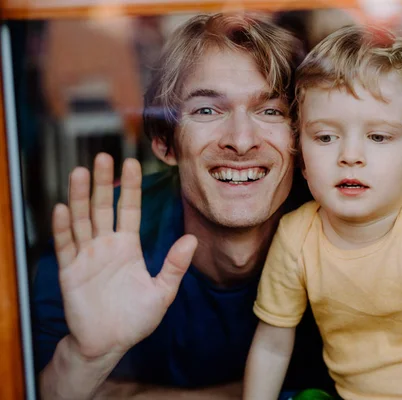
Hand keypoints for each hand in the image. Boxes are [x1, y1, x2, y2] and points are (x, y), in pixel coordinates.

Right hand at [53, 153, 197, 359]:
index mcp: (128, 247)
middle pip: (103, 207)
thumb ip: (174, 265)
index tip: (132, 163)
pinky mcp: (70, 271)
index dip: (131, 188)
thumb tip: (192, 239)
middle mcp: (106, 246)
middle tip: (103, 157)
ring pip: (82, 220)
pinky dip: (63, 228)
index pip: (130, 210)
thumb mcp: (162, 292)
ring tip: (81, 172)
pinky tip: (62, 208)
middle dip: (103, 183)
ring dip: (81, 197)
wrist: (109, 343)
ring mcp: (86, 256)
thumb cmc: (136, 319)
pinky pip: (66, 246)